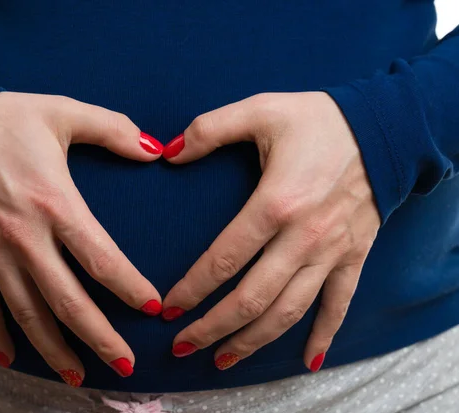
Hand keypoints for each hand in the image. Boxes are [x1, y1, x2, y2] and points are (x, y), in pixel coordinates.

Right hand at [0, 92, 163, 385]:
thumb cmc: (3, 119)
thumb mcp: (62, 112)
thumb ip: (113, 129)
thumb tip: (156, 150)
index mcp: (54, 202)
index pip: (100, 258)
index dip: (129, 287)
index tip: (153, 308)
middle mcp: (24, 237)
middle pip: (67, 301)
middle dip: (99, 338)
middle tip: (126, 366)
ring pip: (27, 314)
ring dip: (54, 350)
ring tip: (79, 376)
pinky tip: (11, 359)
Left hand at [161, 92, 379, 371]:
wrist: (385, 127)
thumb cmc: (319, 120)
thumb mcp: (261, 109)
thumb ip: (209, 129)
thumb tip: (167, 152)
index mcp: (275, 203)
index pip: (223, 260)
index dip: (192, 289)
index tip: (168, 310)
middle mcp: (303, 238)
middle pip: (251, 298)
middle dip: (213, 328)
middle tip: (182, 346)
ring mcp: (331, 252)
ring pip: (288, 311)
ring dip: (253, 340)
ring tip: (222, 360)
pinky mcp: (354, 256)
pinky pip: (338, 305)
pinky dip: (322, 335)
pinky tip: (307, 361)